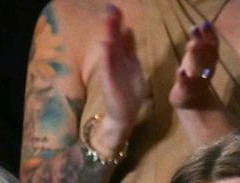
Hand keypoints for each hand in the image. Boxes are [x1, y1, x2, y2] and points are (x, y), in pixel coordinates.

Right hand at [98, 5, 149, 139]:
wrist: (125, 114)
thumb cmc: (130, 91)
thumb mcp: (133, 66)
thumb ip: (130, 49)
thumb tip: (128, 29)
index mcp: (124, 57)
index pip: (121, 35)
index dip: (119, 22)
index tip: (116, 8)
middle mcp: (116, 61)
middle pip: (114, 39)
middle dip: (112, 24)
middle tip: (111, 8)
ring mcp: (111, 71)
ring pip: (110, 50)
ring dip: (109, 35)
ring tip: (108, 20)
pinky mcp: (109, 82)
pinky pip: (107, 68)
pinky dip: (106, 57)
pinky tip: (105, 46)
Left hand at [169, 21, 222, 110]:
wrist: (193, 104)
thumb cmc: (195, 77)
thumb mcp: (201, 58)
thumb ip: (203, 42)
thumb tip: (206, 22)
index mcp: (210, 62)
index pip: (213, 47)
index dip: (210, 36)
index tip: (205, 23)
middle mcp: (206, 71)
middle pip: (205, 56)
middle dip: (201, 43)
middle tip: (194, 30)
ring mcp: (197, 82)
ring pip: (198, 69)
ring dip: (195, 57)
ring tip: (191, 45)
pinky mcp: (186, 91)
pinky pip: (186, 85)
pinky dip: (184, 78)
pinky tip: (180, 71)